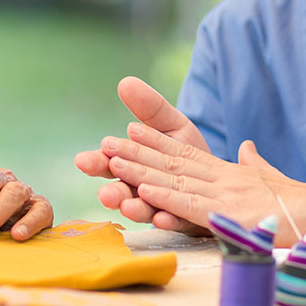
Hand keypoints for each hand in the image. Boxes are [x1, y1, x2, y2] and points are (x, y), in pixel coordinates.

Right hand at [73, 77, 211, 229]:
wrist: (221, 176)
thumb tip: (125, 82)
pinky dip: (169, 221)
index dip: (97, 162)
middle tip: (104, 194)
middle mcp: (143, 189)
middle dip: (113, 193)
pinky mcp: (186, 220)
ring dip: (136, 210)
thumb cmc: (187, 152)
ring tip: (128, 207)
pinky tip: (164, 218)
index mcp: (133, 165)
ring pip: (145, 210)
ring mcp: (162, 207)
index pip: (109, 163)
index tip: (84, 161)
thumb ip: (149, 108)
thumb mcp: (171, 125)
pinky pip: (177, 223)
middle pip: (123, 191)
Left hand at [103, 121, 305, 243]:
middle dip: (136, 153)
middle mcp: (223, 178)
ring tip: (111, 161)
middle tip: (104, 142)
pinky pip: (192, 205)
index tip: (129, 128)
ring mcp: (226, 196)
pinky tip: (143, 189)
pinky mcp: (230, 217)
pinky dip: (166, 196)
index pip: (186, 152)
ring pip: (175, 180)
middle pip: (172, 163)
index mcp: (229, 172)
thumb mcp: (273, 181)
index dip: (156, 141)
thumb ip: (257, 165)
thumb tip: (248, 148)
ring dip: (140, 170)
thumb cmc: (304, 205)